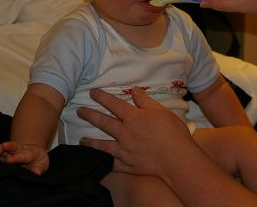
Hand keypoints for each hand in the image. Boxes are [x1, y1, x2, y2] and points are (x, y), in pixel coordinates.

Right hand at [0, 141, 48, 174]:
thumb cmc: (37, 160)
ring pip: (1, 148)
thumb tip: (36, 172)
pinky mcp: (1, 152)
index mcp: (28, 153)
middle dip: (5, 148)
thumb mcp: (42, 164)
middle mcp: (17, 150)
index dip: (16, 157)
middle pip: (11, 147)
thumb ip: (39, 168)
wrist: (33, 153)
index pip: (22, 155)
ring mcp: (8, 151)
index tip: (9, 160)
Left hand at [77, 87, 193, 177]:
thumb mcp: (161, 111)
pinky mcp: (128, 165)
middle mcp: (125, 133)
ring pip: (102, 145)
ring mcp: (124, 151)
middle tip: (79, 111)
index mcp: (133, 118)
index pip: (113, 104)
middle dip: (90, 115)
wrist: (178, 159)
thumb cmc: (173, 133)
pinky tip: (96, 160)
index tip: (92, 92)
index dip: (102, 97)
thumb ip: (145, 101)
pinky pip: (111, 164)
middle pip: (103, 122)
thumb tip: (134, 90)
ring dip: (90, 141)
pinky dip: (103, 161)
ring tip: (81, 140)